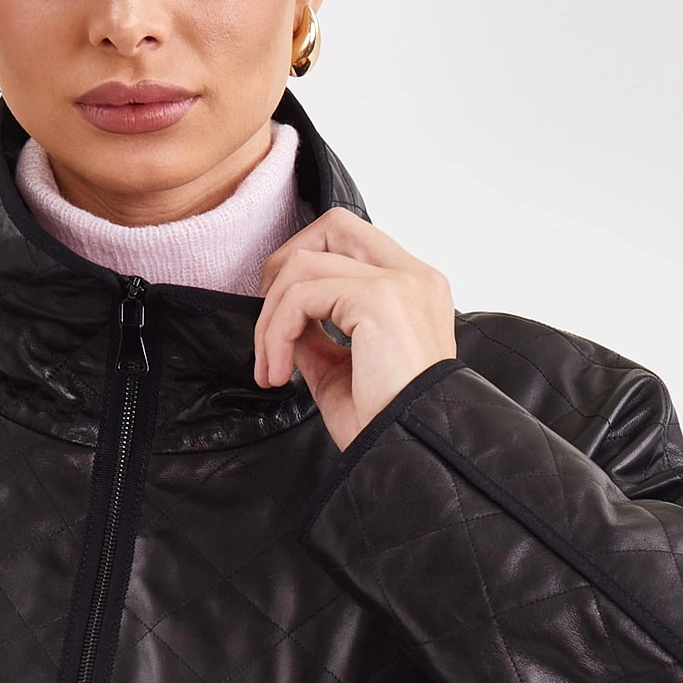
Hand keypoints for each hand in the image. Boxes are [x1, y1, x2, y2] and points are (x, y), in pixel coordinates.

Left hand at [253, 210, 457, 450]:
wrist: (414, 456)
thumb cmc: (387, 426)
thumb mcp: (341, 371)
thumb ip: (316, 335)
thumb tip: (280, 318)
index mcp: (414, 291)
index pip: (353, 241)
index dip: (307, 265)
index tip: (281, 319)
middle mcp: (413, 277)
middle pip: (332, 226)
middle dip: (283, 268)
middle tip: (267, 326)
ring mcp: (399, 283)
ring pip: (305, 264)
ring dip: (270, 319)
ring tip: (271, 368)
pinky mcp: (378, 299)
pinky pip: (302, 295)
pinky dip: (276, 333)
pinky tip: (279, 373)